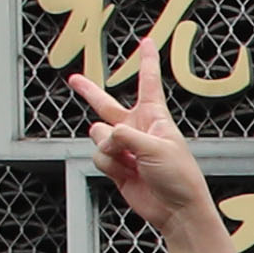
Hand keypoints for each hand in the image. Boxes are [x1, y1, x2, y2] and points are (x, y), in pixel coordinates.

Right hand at [69, 43, 216, 243]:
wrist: (177, 210)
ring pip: (98, 136)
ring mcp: (125, 148)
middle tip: (74, 79)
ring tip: (128, 160)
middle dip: (89, 92)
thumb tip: (102, 136)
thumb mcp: (155, 148)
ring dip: (109, 148)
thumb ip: (124, 136)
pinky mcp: (116, 166)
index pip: (148, 82)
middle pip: (107, 105)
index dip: (147, 61)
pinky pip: (98, 156)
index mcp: (155, 117)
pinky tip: (125, 172)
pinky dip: (108, 164)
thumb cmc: (179, 177)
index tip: (147, 42)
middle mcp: (137, 129)